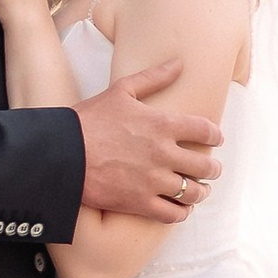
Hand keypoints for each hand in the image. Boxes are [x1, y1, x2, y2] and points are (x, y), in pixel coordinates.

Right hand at [74, 54, 224, 223]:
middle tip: (213, 170)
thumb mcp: (121, 90)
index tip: (217, 139)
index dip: (216, 136)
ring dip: (200, 192)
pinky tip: (180, 207)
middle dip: (213, 169)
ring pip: (193, 192)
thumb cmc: (88, 119)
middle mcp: (163, 154)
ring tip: (199, 191)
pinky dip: (181, 212)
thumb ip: (153, 78)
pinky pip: (173, 213)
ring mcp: (152, 181)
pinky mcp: (139, 202)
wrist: (61, 154)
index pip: (205, 130)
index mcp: (162, 124)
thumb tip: (178, 63)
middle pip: (205, 166)